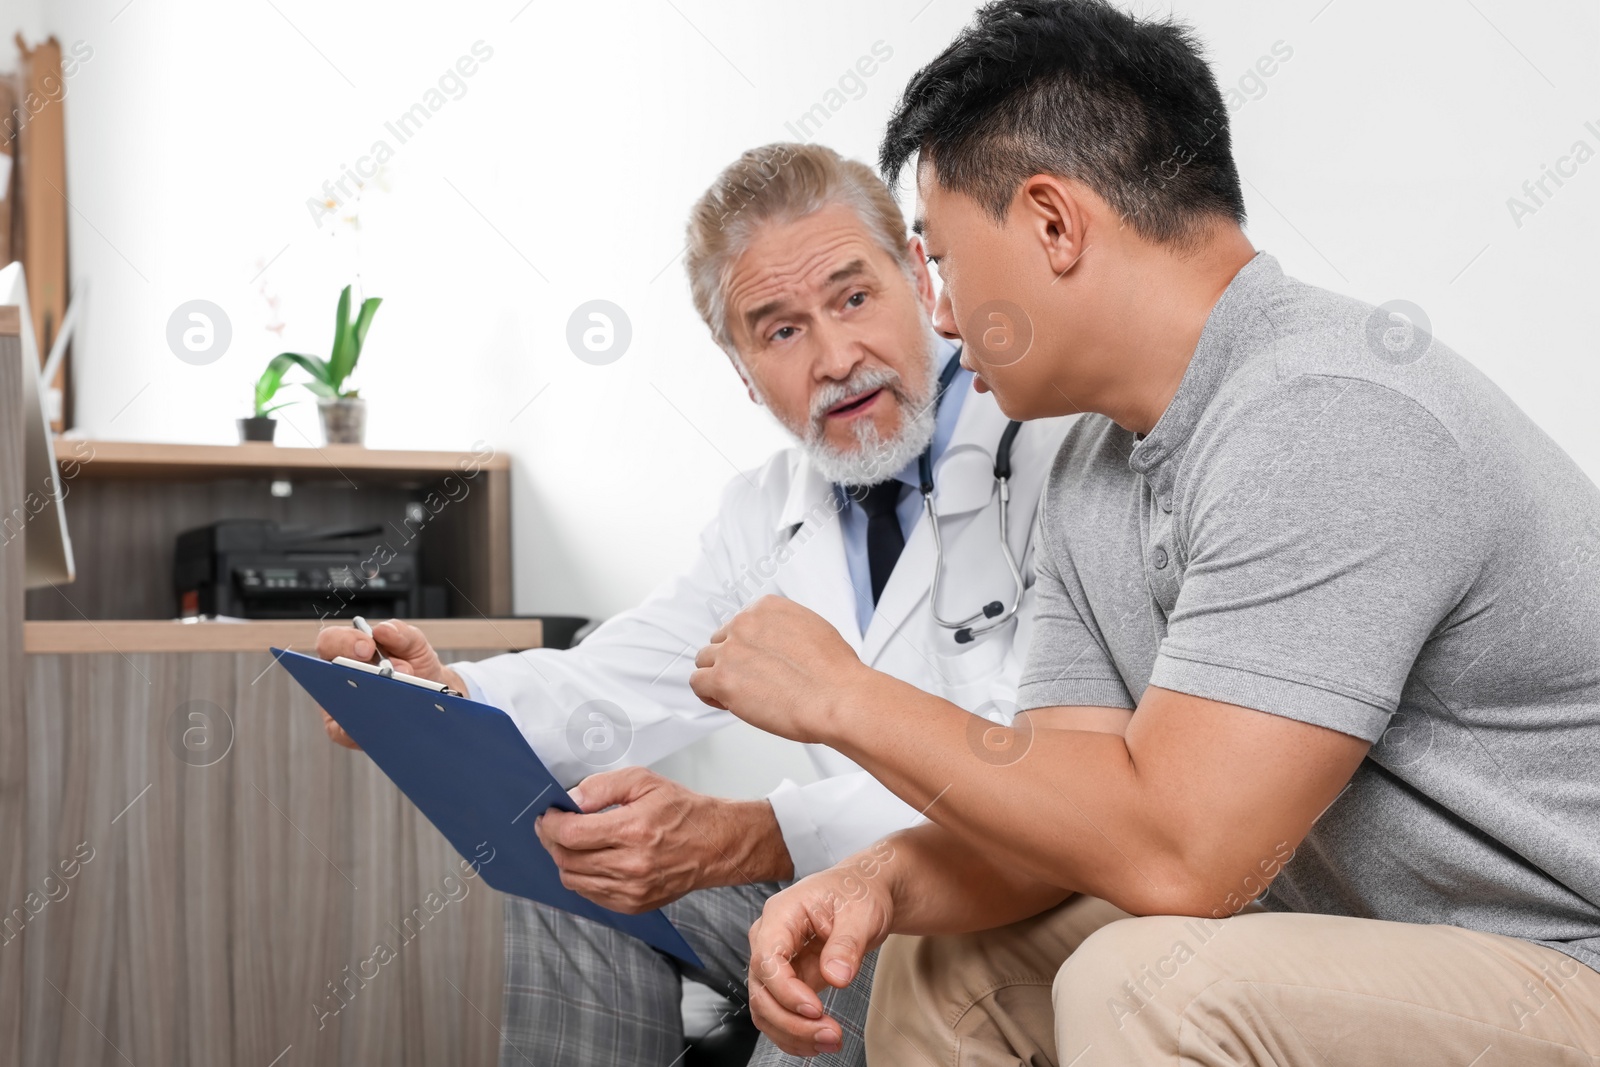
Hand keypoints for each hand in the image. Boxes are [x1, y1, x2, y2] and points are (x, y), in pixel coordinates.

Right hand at [313, 619, 466, 749]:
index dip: (345, 642)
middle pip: (326, 672)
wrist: (432, 696)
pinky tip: (382, 725)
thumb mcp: (415, 645)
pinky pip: (343, 732)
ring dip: (363, 702)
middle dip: (356, 673)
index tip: (368, 648)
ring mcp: (336, 702)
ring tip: (393, 701)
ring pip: (336, 704)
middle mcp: (337, 674)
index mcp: (349, 648)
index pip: (331, 641)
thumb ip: (402, 634)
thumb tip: (382, 630)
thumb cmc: (414, 665)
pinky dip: (360, 730)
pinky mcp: (342, 729)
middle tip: (386, 676)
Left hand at [534, 767, 792, 912]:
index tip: (548, 815)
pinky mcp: (634, 905)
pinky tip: (593, 859)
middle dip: (552, 840)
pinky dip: (582, 877)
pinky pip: (590, 895)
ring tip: (574, 842)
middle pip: (567, 859)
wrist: (716, 844)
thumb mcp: (645, 781)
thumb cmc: (683, 811)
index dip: (550, 824)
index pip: (571, 834)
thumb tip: (571, 799)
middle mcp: (631, 865)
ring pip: (573, 880)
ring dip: (565, 859)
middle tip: (555, 826)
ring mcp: (632, 890)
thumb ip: (603, 786)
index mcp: (633, 830)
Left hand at [690, 595, 867, 744]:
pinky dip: (708, 694)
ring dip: (718, 676)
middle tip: (750, 680)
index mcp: (767, 608)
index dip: (747, 647)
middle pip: (720, 640)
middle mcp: (745, 624)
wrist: (837, 697)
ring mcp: (731, 651)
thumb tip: (777, 647)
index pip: (740, 623)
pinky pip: (697, 682)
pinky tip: (726, 702)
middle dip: (732, 660)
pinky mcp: (722, 679)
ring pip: (704, 660)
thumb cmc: (834, 672)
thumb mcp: (813, 629)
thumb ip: (784, 631)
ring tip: (739, 693)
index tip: (756, 661)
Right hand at [747, 842, 897, 1056]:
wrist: (863, 893)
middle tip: (831, 1035)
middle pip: (762, 990)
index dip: (787, 991)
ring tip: (830, 1041)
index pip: (767, 959)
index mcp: (781, 914)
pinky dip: (795, 1033)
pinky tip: (818, 1041)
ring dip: (793, 1033)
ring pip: (766, 1008)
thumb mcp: (861, 912)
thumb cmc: (858, 893)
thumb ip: (847, 944)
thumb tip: (836, 977)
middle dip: (792, 1021)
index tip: (816, 1010)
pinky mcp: (787, 980)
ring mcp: (776, 961)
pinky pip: (779, 1013)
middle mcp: (769, 938)